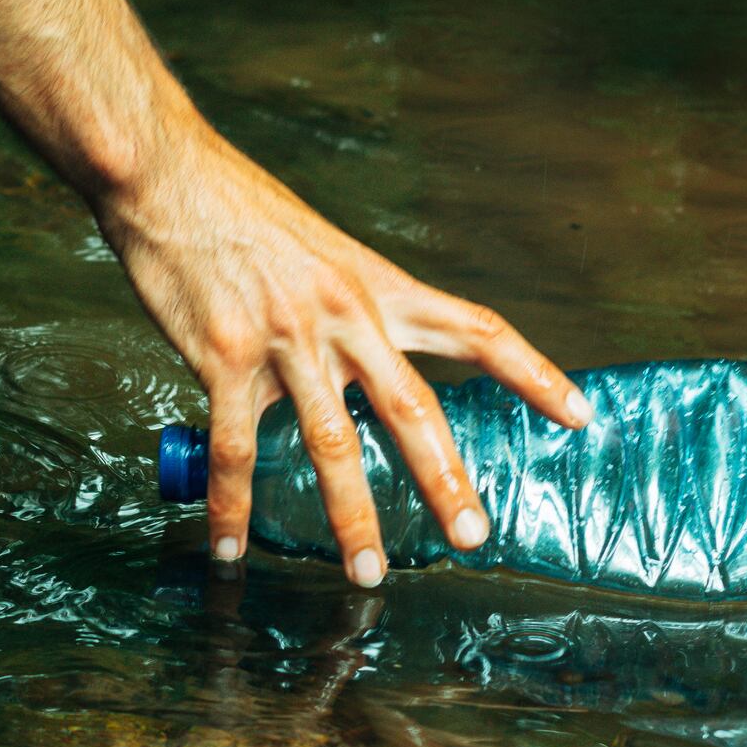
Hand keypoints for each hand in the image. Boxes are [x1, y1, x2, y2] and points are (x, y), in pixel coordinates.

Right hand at [99, 118, 591, 586]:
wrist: (167, 175)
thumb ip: (355, 312)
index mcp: (379, 287)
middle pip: (414, 407)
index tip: (579, 415)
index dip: (533, 374)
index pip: (476, 330)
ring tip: (368, 571)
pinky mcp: (225, 356)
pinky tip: (234, 549)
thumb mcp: (324, 252)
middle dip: (447, 479)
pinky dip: (234, 507)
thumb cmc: (240, 214)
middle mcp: (346, 314)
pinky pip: (237, 449)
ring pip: (333, 443)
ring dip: (353, 515)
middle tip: (473, 537)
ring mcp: (287, 338)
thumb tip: (368, 370)